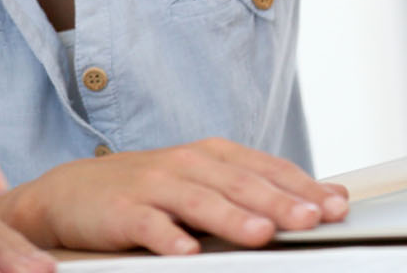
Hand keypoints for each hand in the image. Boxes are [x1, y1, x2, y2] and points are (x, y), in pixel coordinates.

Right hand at [0, 138, 350, 254]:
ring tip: (261, 233)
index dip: (302, 186)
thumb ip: (252, 190)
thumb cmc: (147, 190)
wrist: (70, 193)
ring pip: (199, 201)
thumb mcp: (201, 182)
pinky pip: (148, 224)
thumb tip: (317, 202)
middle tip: (311, 219)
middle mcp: (187, 164)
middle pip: (240, 183)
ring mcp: (153, 184)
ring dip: (232, 217)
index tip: (336, 205)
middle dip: (279, 201)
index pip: (266, 169)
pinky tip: (186, 251)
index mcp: (212, 156)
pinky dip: (167, 236)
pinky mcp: (122, 210)